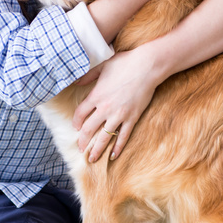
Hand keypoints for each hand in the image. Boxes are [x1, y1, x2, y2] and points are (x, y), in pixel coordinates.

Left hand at [73, 46, 161, 162]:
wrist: (147, 67)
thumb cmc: (125, 63)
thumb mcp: (102, 66)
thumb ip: (88, 76)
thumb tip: (77, 82)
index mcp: (96, 96)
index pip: (80, 114)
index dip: (76, 122)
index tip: (76, 127)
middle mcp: (105, 108)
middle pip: (89, 129)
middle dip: (83, 141)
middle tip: (81, 148)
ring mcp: (119, 115)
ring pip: (105, 137)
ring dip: (97, 150)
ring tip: (92, 158)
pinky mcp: (132, 118)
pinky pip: (123, 136)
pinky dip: (118, 147)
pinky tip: (113, 156)